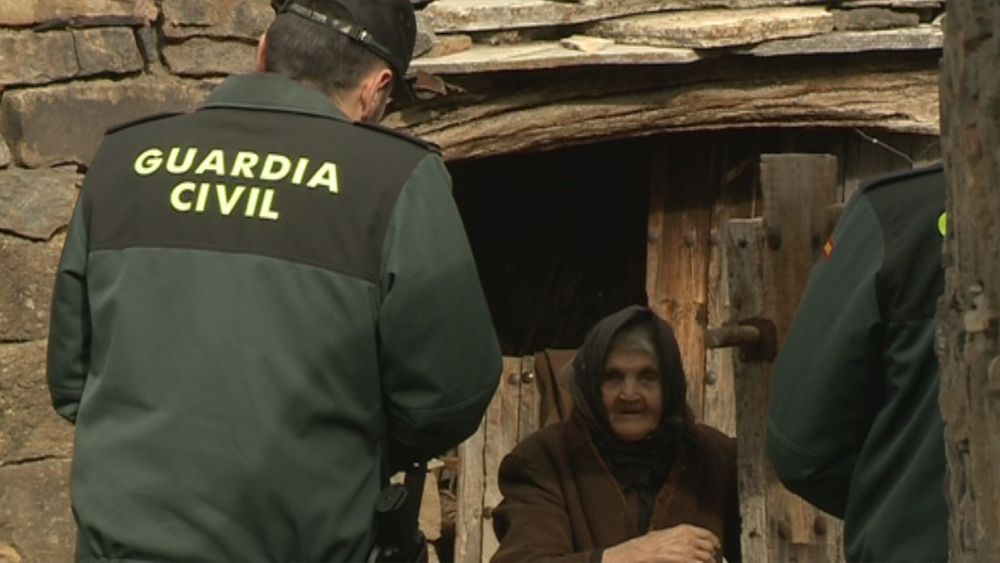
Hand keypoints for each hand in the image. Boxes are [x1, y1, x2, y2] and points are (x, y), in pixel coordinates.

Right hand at [601, 524, 720, 562]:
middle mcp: (689, 538)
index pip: (709, 535)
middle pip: (711, 547)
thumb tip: (686, 542)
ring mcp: (689, 550)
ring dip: (708, 562)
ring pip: (708, 558)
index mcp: (685, 529)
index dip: (715, 543)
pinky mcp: (686, 560)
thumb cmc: (647, 546)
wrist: (639, 553)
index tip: (716, 548)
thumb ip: (678, 537)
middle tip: (712, 560)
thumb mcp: (664, 534)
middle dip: (712, 556)